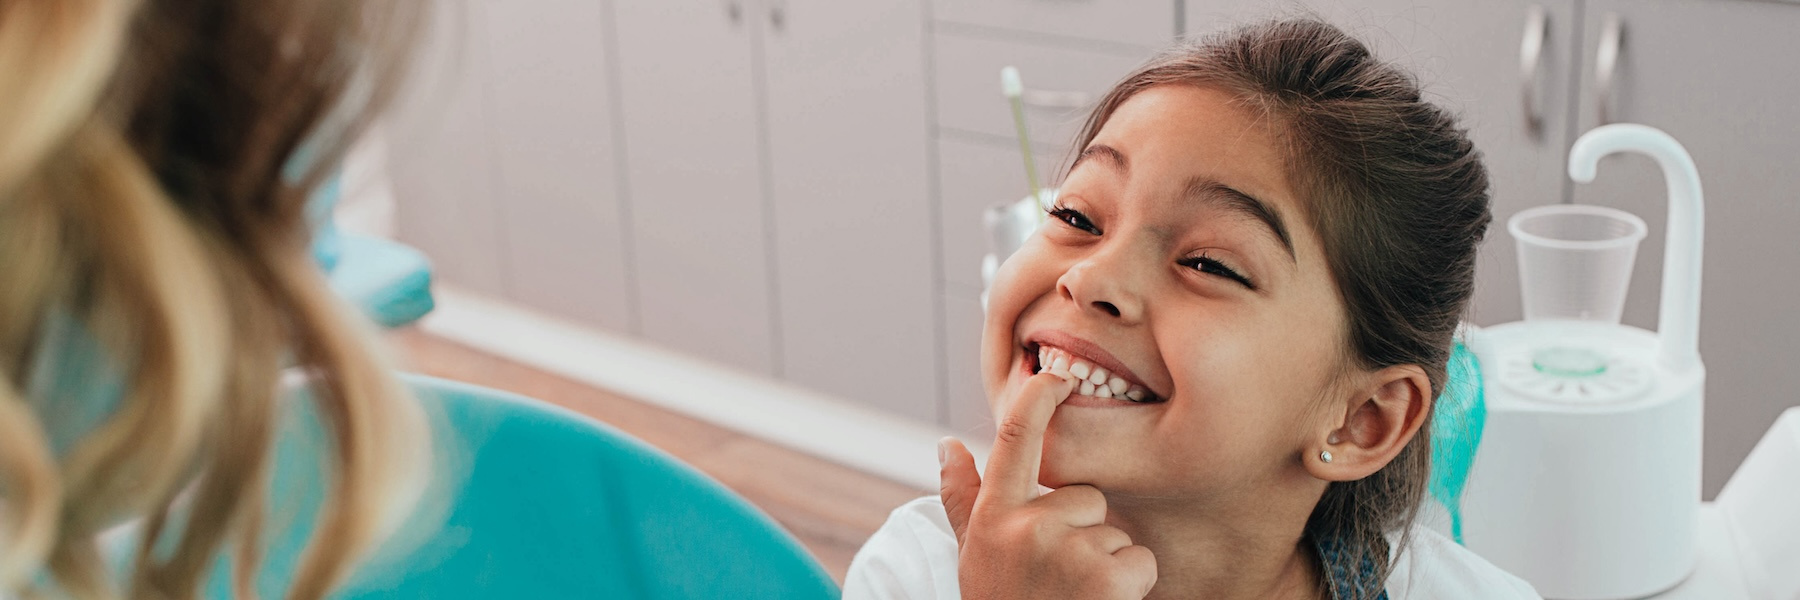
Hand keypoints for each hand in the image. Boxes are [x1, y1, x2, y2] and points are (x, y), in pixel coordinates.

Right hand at [938, 371, 1157, 598]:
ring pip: (1114, 533)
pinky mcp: (1107, 576)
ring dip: (1105, 567)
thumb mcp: (973, 557)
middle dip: (1083, 534)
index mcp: (994, 516)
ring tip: (1075, 599)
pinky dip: (1131, 588)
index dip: (1038, 396)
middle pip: (1084, 497)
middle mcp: (1025, 525)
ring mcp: (1066, 549)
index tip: (1056, 373)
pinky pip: (1140, 561)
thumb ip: (963, 499)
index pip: (1014, 437)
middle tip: (1057, 581)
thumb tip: (947, 444)